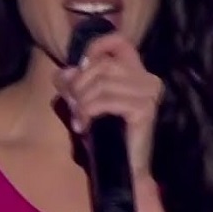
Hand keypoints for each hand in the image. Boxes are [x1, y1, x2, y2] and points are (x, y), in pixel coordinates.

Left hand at [54, 33, 163, 178]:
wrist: (123, 170)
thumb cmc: (107, 136)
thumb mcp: (86, 103)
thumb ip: (75, 84)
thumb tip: (63, 72)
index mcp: (138, 72)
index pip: (120, 41)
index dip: (96, 46)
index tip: (81, 65)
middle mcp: (148, 79)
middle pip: (103, 65)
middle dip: (80, 84)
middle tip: (72, 105)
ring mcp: (149, 94)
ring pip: (101, 82)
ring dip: (82, 101)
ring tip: (79, 119)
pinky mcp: (144, 109)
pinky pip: (105, 100)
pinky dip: (88, 112)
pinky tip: (84, 126)